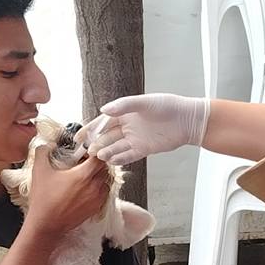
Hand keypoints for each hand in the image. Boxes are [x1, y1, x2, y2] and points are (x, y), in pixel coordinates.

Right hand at [22, 146, 111, 238]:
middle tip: (84, 162)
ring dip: (99, 176)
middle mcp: (94, 187)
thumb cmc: (44, 199)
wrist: (46, 224)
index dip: (93, 152)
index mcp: (83, 175)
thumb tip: (46, 145)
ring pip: (106, 181)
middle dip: (96, 163)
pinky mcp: (96, 208)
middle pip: (105, 169)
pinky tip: (86, 188)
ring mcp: (97, 199)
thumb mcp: (39, 171)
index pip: (100, 157)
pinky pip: (104, 194)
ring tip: (85, 176)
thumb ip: (42, 152)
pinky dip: (98, 188)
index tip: (85, 152)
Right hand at [86, 94, 209, 167]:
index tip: (78, 136)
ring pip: (116, 147)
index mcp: (125, 113)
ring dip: (106, 152)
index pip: (103, 122)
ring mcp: (135, 139)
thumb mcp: (144, 103)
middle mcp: (128, 126)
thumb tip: (103, 109)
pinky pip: (128, 155)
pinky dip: (119, 158)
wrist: (187, 120)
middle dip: (96, 143)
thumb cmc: (167, 106)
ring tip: (97, 157)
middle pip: (107, 136)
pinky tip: (111, 161)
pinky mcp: (144, 149)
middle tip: (87, 151)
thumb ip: (124, 106)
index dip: (90, 129)